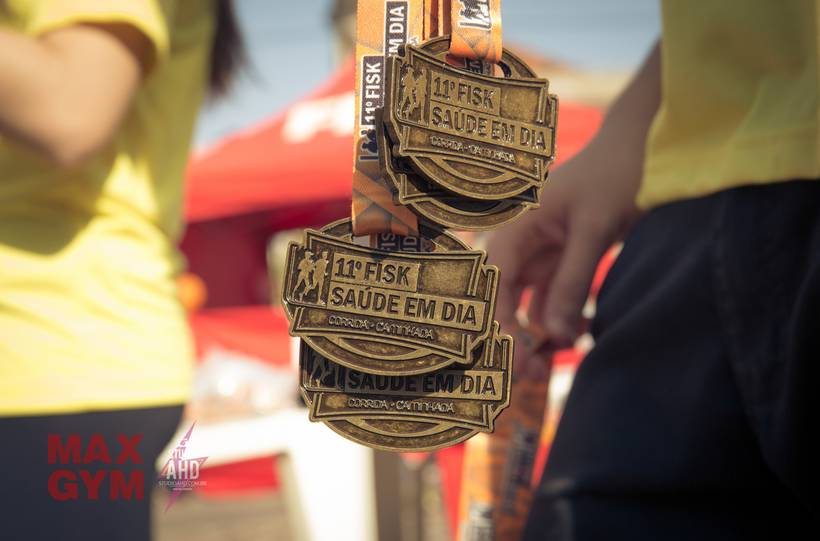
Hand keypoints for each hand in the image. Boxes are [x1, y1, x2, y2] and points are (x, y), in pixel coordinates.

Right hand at [488, 151, 640, 350]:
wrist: (645, 148)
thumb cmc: (616, 173)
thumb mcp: (595, 227)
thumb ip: (573, 279)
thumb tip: (554, 334)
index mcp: (516, 227)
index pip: (494, 283)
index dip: (498, 323)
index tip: (516, 358)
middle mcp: (521, 244)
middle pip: (504, 300)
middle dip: (514, 337)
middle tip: (534, 373)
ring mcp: (541, 255)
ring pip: (527, 305)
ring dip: (538, 335)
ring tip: (557, 362)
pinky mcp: (563, 263)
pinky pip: (553, 301)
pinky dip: (563, 321)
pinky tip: (581, 333)